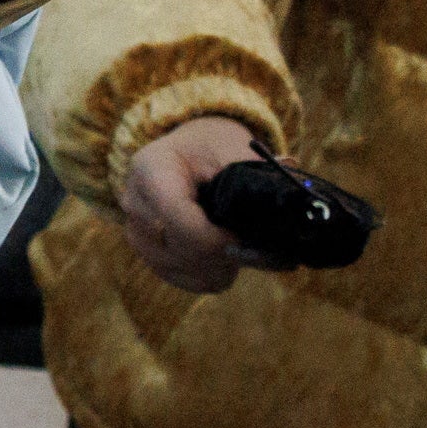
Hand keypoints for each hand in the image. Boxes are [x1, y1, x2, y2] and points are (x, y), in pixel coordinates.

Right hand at [118, 117, 265, 295]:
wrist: (186, 151)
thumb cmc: (211, 148)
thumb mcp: (232, 150)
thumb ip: (256, 176)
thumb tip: (293, 180)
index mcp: (150, 171)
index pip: (180, 223)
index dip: (218, 240)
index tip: (247, 236)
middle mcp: (134, 203)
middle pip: (184, 251)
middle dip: (228, 254)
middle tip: (267, 249)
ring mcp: (135, 230)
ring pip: (185, 270)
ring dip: (222, 266)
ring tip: (247, 248)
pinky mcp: (147, 253)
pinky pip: (184, 280)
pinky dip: (212, 275)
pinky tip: (230, 259)